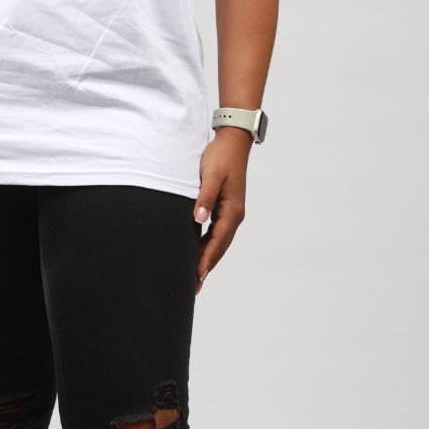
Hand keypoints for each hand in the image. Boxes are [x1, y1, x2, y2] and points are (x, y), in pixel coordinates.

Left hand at [193, 129, 248, 292]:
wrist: (233, 141)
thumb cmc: (221, 157)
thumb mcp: (210, 175)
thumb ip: (204, 197)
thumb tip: (198, 218)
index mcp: (232, 210)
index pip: (217, 241)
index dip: (206, 259)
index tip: (197, 276)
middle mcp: (234, 214)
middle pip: (220, 247)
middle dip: (207, 266)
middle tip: (194, 286)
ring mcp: (232, 212)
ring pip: (220, 242)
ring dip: (209, 258)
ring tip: (196, 276)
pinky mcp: (227, 207)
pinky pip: (218, 232)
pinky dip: (210, 245)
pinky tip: (200, 252)